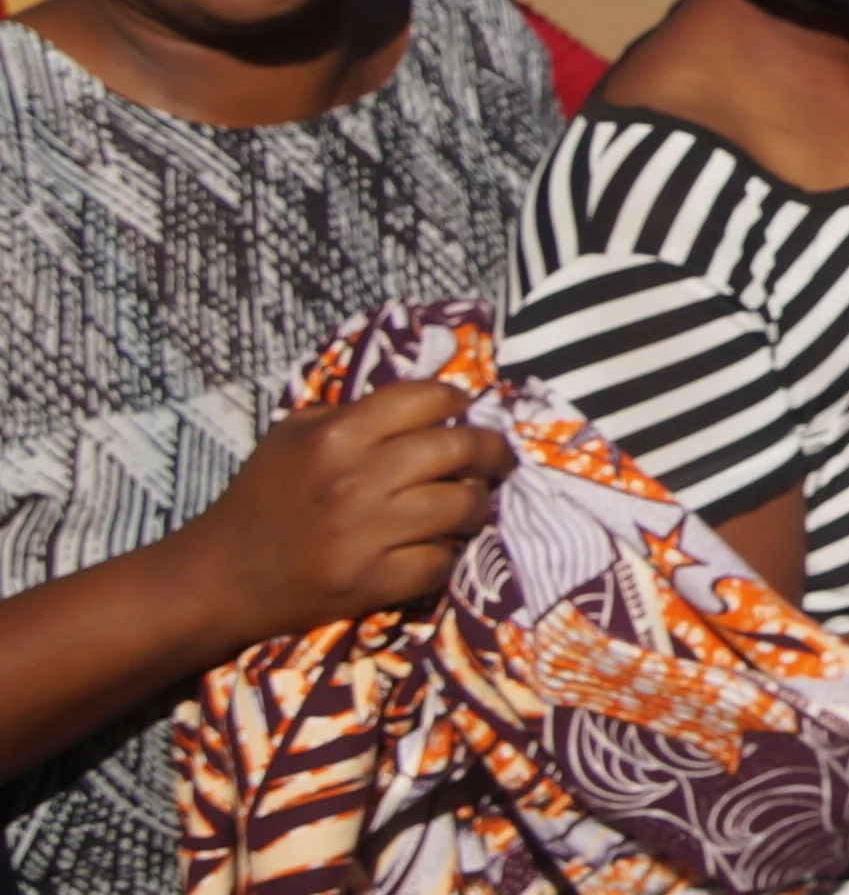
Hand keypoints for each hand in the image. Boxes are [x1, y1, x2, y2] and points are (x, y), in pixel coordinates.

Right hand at [186, 377, 513, 648]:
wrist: (217, 579)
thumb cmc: (258, 500)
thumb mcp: (292, 435)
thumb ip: (352, 411)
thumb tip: (425, 403)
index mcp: (337, 435)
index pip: (427, 398)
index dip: (457, 401)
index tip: (465, 412)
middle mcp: (356, 479)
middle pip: (459, 448)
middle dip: (491, 451)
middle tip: (497, 459)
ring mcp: (365, 534)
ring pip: (462, 505)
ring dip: (477, 504)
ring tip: (471, 504)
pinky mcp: (370, 583)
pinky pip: (440, 561)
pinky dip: (447, 555)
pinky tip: (436, 548)